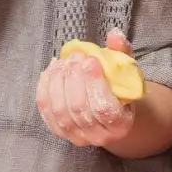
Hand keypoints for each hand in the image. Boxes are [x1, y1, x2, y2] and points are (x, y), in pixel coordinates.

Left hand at [37, 28, 136, 148]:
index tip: (90, 60)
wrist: (110, 116)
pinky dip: (45, 89)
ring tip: (62, 62)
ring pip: (61, 110)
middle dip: (74, 78)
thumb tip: (114, 34)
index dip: (95, 83)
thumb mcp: (126, 72)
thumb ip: (121, 53)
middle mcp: (99, 137)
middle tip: (75, 57)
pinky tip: (50, 71)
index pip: (105, 108)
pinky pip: (46, 111)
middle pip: (80, 108)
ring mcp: (77, 137)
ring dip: (58, 82)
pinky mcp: (59, 132)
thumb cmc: (119, 91)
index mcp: (120, 124)